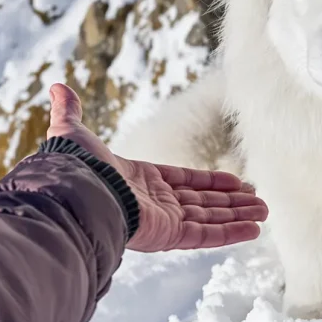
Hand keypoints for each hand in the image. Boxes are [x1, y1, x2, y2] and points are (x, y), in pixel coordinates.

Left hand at [45, 83, 267, 251]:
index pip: (183, 181)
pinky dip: (230, 232)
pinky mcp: (170, 234)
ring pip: (210, 217)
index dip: (209, 181)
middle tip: (259, 199)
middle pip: (202, 201)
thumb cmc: (76, 166)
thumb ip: (70, 112)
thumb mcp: (73, 131)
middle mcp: (155, 203)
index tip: (234, 181)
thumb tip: (57, 87)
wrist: (77, 192)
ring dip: (238, 215)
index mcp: (140, 181)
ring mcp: (164, 220)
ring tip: (265, 211)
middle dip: (231, 201)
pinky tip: (254, 228)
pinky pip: (206, 234)